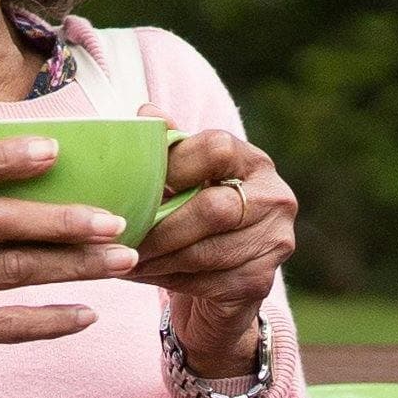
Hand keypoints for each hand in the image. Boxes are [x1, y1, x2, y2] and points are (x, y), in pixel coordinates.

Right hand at [0, 136, 140, 397]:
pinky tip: (87, 314)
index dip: (3, 155)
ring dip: (74, 265)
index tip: (55, 149)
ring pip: (11, 270)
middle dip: (62, 218)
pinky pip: (4, 324)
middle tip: (116, 220)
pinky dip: (50, 320)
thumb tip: (34, 167)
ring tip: (122, 260)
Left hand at [133, 126, 298, 376]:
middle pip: (215, 209)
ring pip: (208, 252)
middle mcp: (276, 198)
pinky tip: (144, 275)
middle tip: (122, 236)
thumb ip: (171, 147)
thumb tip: (145, 115)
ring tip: (124, 258)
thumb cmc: (199, 214)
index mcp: (254, 162)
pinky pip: (209, 283)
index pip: (217, 149)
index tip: (136, 184)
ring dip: (159, 258)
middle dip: (161, 227)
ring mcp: (275, 242)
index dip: (173, 165)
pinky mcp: (262, 280)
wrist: (226, 275)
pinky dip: (169, 280)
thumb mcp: (187, 177)